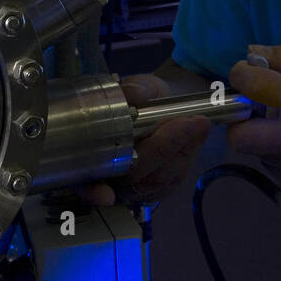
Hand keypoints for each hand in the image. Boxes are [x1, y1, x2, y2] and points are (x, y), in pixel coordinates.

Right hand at [79, 73, 212, 207]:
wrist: (164, 106)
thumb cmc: (143, 98)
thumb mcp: (140, 86)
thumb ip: (135, 88)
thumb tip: (131, 93)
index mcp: (89, 154)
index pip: (82, 184)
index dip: (91, 191)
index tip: (104, 194)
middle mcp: (108, 178)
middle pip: (132, 176)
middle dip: (162, 148)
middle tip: (186, 122)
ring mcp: (134, 188)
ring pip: (157, 180)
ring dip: (181, 150)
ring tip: (198, 121)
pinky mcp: (158, 191)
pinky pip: (174, 179)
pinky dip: (189, 154)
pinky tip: (199, 132)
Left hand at [227, 44, 280, 200]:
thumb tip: (250, 53)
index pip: (250, 84)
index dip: (241, 74)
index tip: (247, 74)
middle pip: (237, 135)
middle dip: (238, 120)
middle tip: (254, 111)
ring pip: (254, 149)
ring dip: (263, 134)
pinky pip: (271, 162)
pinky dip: (278, 150)